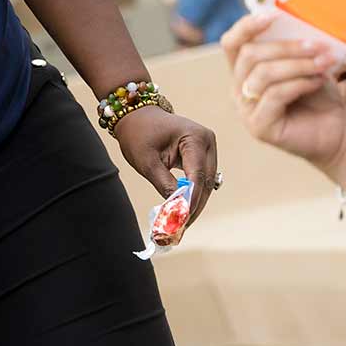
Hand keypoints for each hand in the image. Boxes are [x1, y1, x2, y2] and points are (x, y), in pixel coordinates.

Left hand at [110, 106, 217, 228]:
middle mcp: (208, 141)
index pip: (198, 174)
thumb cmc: (139, 134)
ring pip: (207, 183)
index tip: (183, 220)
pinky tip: (182, 212)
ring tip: (180, 225)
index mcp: (195, 137)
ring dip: (195, 203)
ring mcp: (209, 147)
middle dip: (194, 206)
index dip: (192, 200)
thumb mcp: (147, 161)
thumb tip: (177, 209)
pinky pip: (202, 179)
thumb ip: (164, 184)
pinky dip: (193, 195)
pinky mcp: (204, 154)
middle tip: (180, 229)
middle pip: (206, 181)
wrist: (137, 115)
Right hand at [221, 13, 345, 172]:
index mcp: (245, 71)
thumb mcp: (305, 63)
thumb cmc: (320, 95)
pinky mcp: (259, 127)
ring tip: (324, 62)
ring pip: (264, 73)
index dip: (247, 26)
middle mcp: (239, 90)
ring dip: (298, 64)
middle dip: (286, 46)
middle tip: (317, 44)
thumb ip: (292, 45)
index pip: (232, 43)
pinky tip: (319, 81)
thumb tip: (291, 18)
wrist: (338, 132)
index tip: (272, 14)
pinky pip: (275, 95)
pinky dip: (301, 83)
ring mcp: (246, 110)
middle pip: (249, 55)